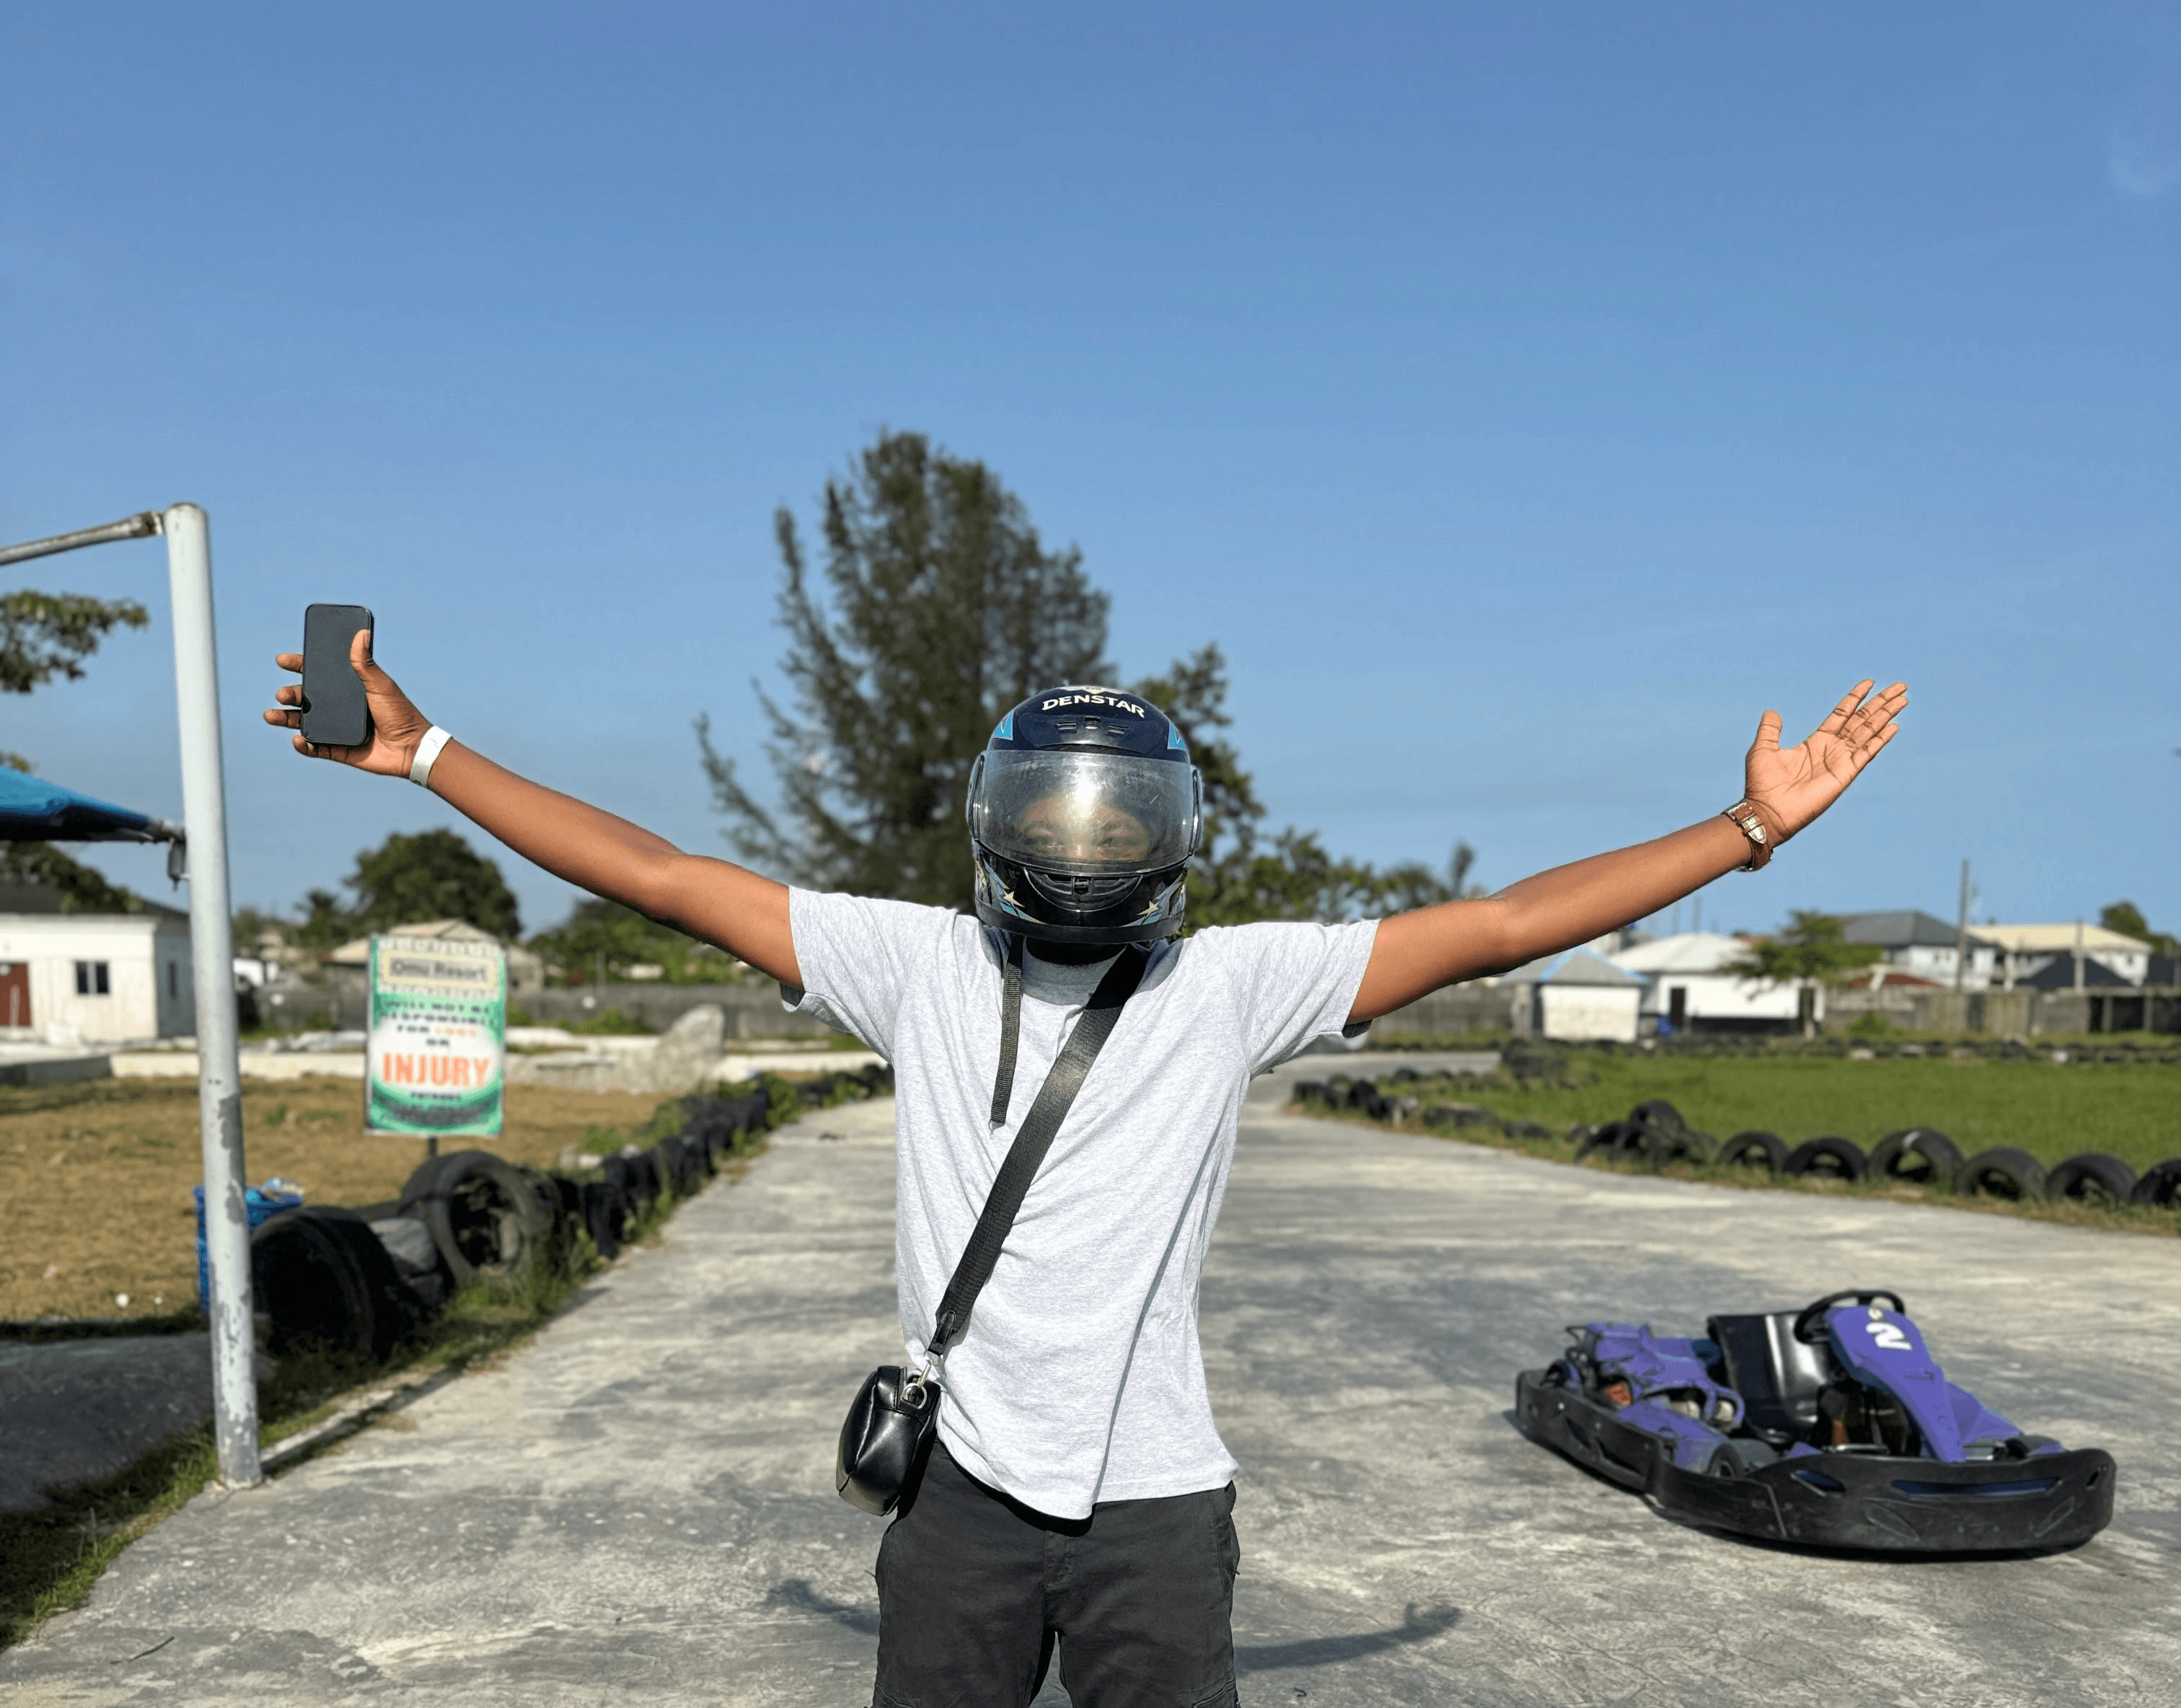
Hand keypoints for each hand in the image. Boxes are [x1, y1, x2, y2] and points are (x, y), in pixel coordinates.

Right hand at [264, 628, 433, 777]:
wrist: (412, 749)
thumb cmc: (401, 714)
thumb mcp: (381, 686)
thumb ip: (366, 664)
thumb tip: (361, 633)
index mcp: (349, 689)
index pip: (319, 674)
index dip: (300, 666)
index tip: (282, 661)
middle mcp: (340, 708)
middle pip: (307, 698)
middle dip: (290, 695)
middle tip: (283, 694)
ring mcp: (338, 729)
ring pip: (305, 722)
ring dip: (286, 719)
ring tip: (271, 715)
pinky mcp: (339, 750)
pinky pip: (315, 748)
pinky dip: (304, 746)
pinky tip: (297, 740)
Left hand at [1744, 678, 1906, 843]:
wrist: (1768, 810)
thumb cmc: (1763, 784)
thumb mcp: (1763, 749)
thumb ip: (1770, 730)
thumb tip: (1772, 712)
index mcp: (1815, 742)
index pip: (1841, 714)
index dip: (1854, 698)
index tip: (1869, 682)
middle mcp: (1832, 749)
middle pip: (1862, 720)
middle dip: (1879, 703)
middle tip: (1899, 687)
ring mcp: (1841, 761)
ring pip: (1869, 732)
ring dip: (1885, 715)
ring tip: (1902, 699)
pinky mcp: (1846, 773)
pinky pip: (1867, 753)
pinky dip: (1881, 739)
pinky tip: (1894, 726)